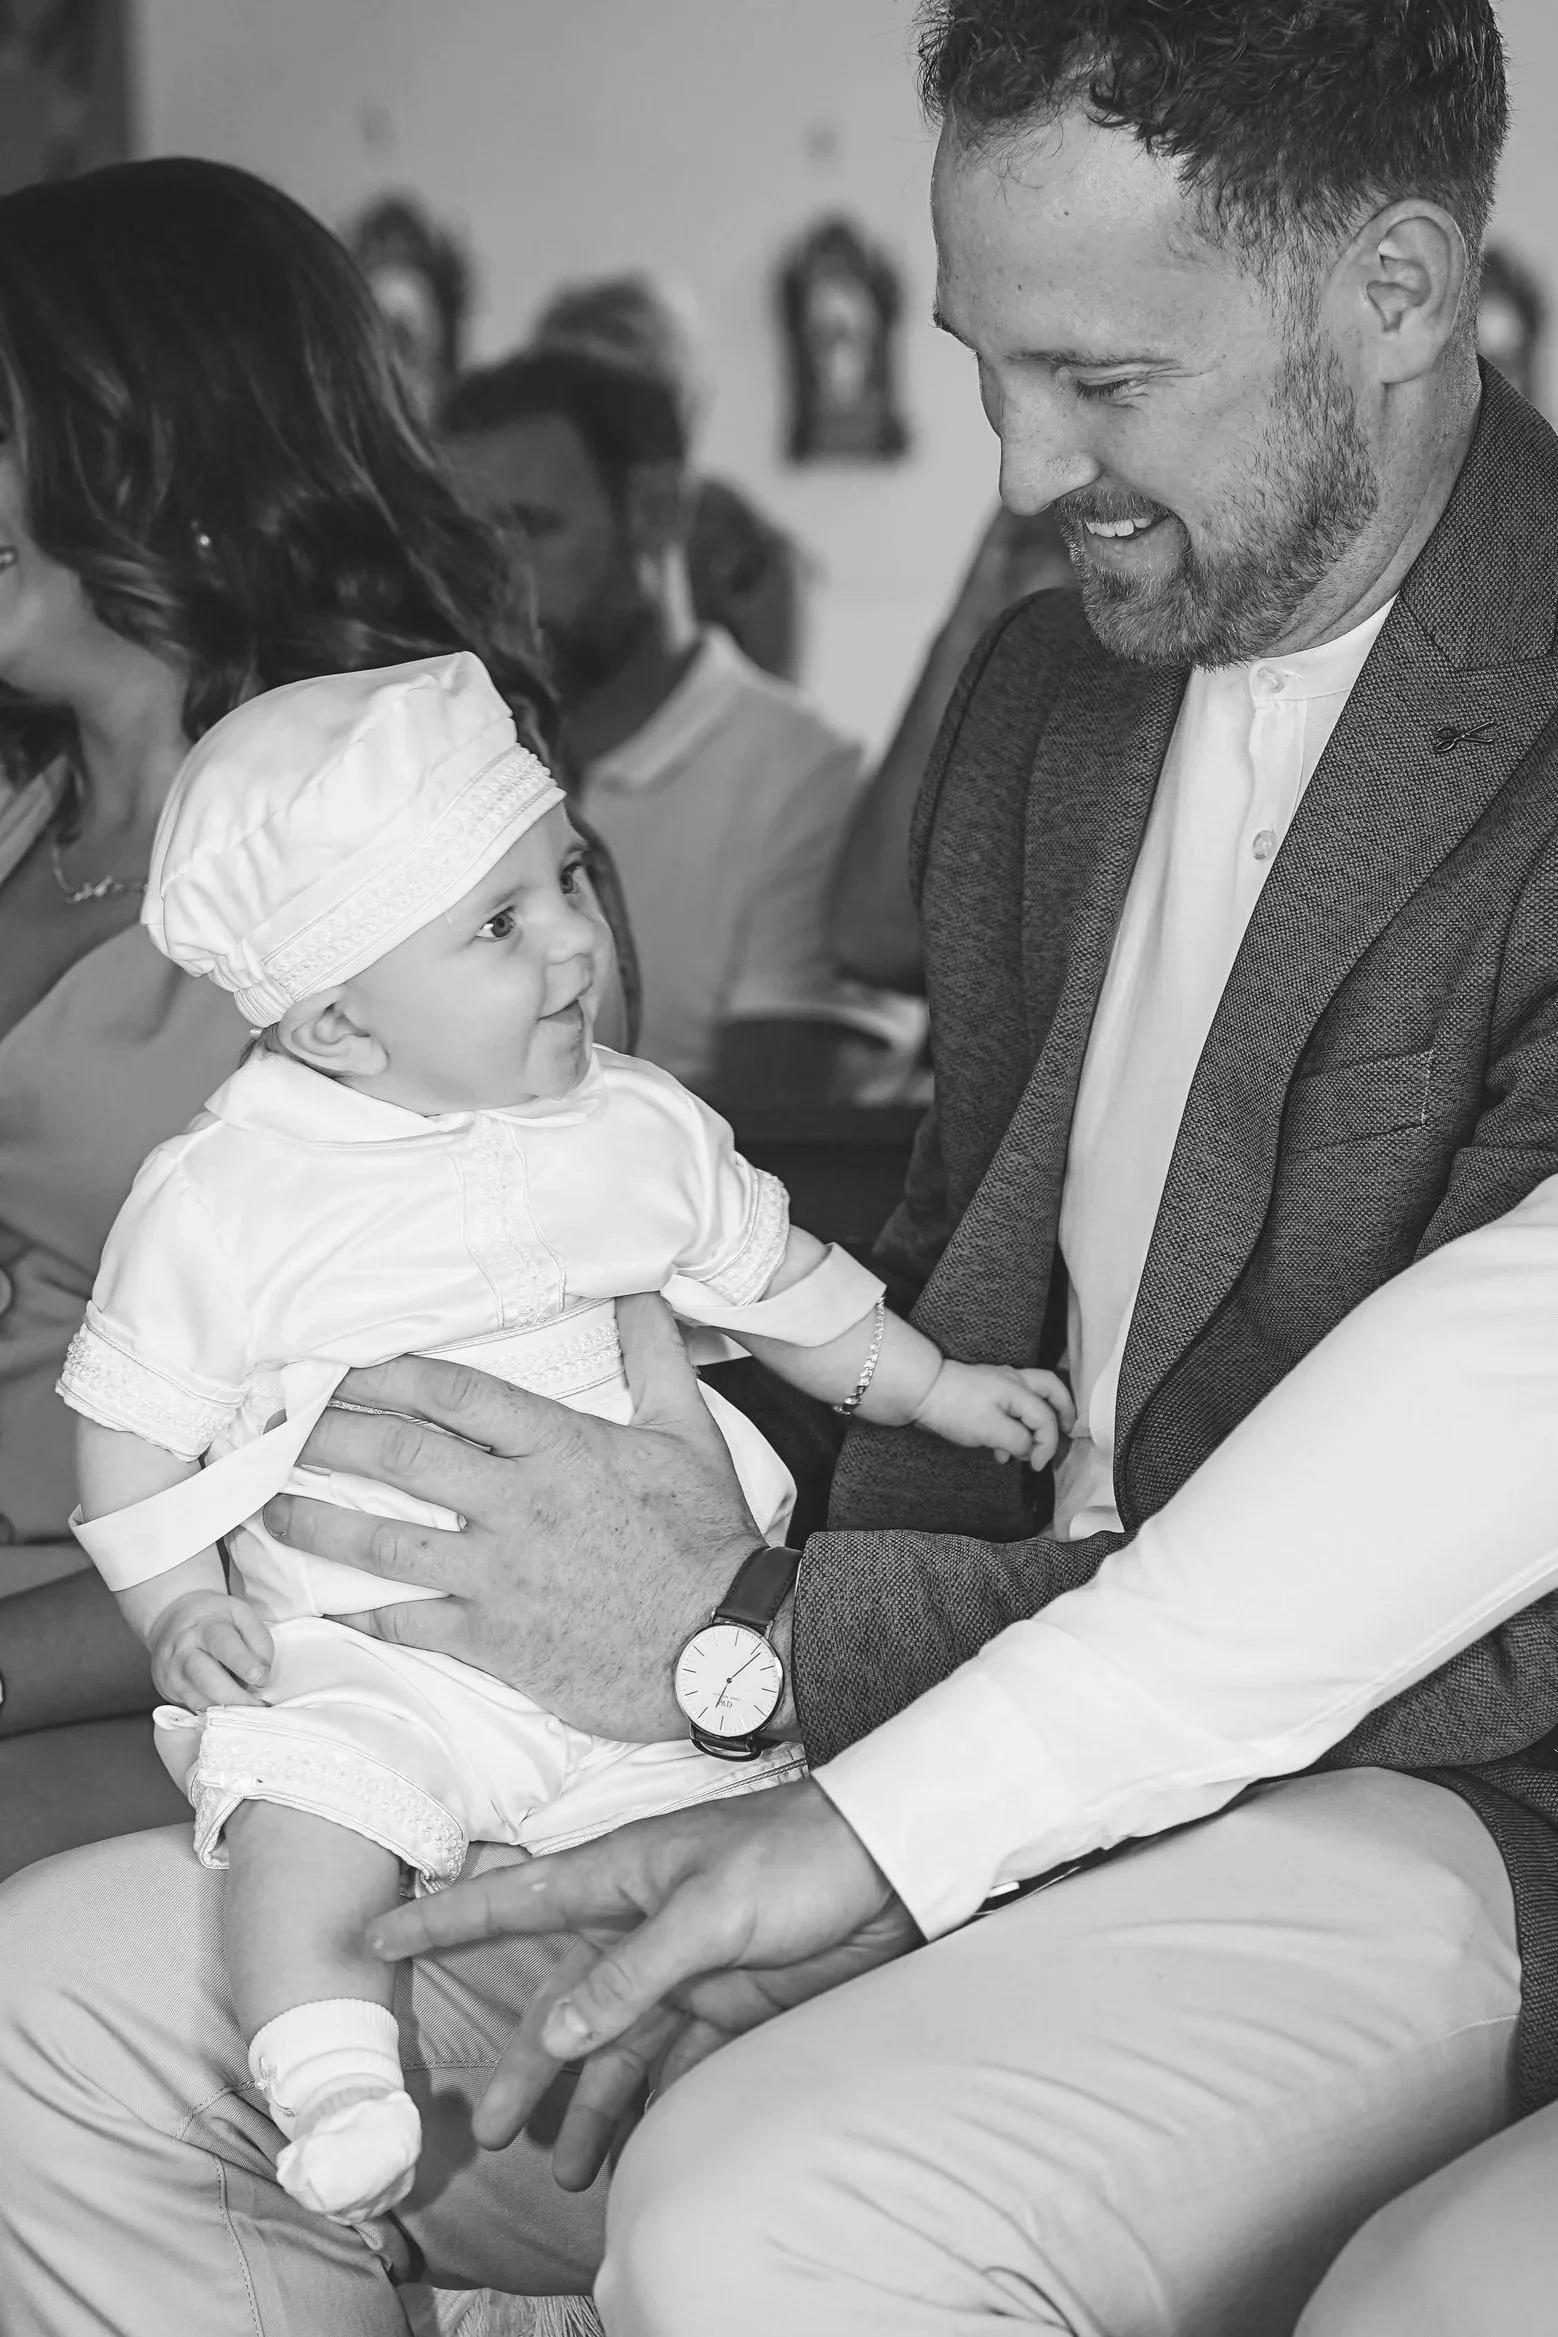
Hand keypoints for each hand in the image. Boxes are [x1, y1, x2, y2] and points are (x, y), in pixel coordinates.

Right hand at [148, 1589, 272, 1708]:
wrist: (171, 1620)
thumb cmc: (214, 1619)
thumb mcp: (240, 1615)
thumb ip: (258, 1640)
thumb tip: (263, 1674)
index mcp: (206, 1626)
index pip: (223, 1644)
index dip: (242, 1663)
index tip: (260, 1678)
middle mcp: (185, 1650)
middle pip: (205, 1677)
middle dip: (234, 1696)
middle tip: (257, 1706)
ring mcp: (174, 1672)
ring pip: (198, 1698)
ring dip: (226, 1710)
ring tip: (248, 1713)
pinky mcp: (171, 1691)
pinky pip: (194, 1708)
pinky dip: (215, 1715)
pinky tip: (231, 1715)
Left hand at [262, 1293, 760, 1739]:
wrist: (726, 1644)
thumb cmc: (707, 1537)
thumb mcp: (687, 1432)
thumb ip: (653, 1355)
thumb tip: (638, 1286)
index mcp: (559, 1447)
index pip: (456, 1393)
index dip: (389, 1372)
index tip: (341, 1363)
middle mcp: (517, 1505)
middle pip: (401, 1457)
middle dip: (328, 1435)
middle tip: (276, 1425)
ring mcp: (500, 1575)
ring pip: (384, 1542)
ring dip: (317, 1524)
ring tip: (267, 1511)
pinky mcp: (496, 1640)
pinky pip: (409, 1622)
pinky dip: (361, 1612)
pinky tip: (323, 1604)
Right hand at [366, 1779, 919, 2190]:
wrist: (893, 1868)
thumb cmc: (798, 1858)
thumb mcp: (709, 1911)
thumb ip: (631, 1974)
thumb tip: (555, 2035)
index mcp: (621, 1877)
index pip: (514, 1901)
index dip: (446, 1919)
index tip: (379, 1936)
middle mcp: (640, 1923)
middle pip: (560, 2001)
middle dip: (525, 2064)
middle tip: (492, 2128)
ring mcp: (683, 1968)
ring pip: (612, 2045)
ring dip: (586, 2102)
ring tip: (563, 2166)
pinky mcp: (729, 2003)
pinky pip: (671, 2064)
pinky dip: (646, 2106)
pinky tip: (630, 2148)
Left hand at [913, 1361, 1075, 1468]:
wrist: (920, 1391)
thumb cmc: (955, 1409)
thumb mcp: (990, 1431)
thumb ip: (1018, 1441)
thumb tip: (1030, 1449)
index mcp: (1019, 1389)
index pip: (1046, 1418)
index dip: (1048, 1445)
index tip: (1037, 1466)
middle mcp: (1014, 1380)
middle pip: (1052, 1389)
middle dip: (1064, 1411)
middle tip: (1068, 1431)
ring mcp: (999, 1383)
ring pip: (1033, 1397)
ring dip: (1038, 1421)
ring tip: (1031, 1450)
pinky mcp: (984, 1391)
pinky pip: (1011, 1406)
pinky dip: (1015, 1426)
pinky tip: (1002, 1450)